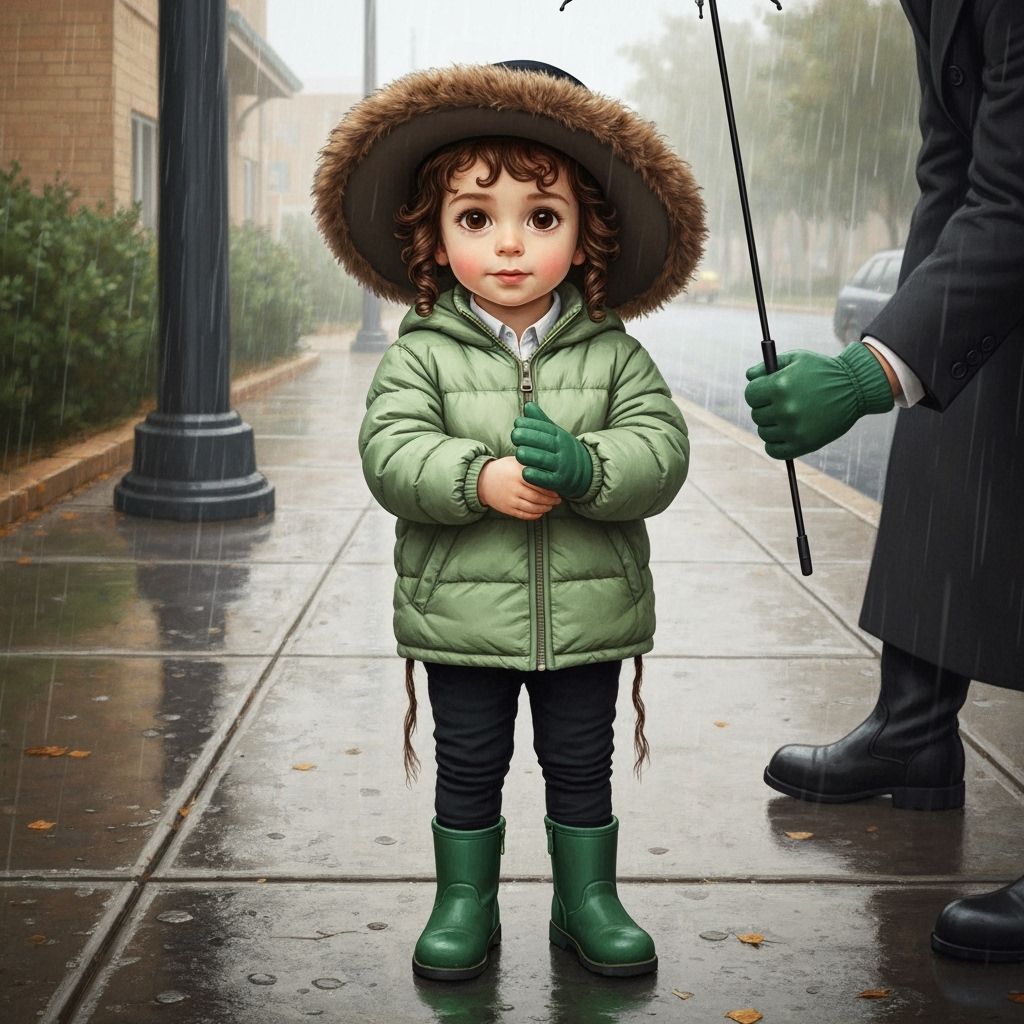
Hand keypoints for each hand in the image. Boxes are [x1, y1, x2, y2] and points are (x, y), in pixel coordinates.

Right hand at [477, 456, 561, 519]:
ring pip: (532, 508)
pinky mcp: (507, 509)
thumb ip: (531, 465)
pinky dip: (535, 515)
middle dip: (550, 500)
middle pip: (537, 498)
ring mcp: (510, 499)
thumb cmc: (504, 469)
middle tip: (558, 499)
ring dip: (545, 508)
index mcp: (518, 474)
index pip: (539, 484)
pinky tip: (541, 512)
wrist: (483, 480)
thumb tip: (553, 468)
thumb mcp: (516, 462)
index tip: (558, 490)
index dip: (550, 489)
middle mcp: (514, 487)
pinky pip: (524, 515)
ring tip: (551, 505)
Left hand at [511, 402, 593, 498]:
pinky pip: (547, 479)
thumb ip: (540, 421)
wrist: (585, 472)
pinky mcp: (560, 482)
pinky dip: (536, 476)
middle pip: (545, 442)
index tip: (517, 422)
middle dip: (529, 438)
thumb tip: (527, 405)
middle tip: (514, 435)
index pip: (546, 428)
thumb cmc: (562, 450)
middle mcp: (562, 450)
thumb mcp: (555, 434)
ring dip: (531, 456)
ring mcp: (562, 466)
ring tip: (518, 453)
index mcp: (560, 436)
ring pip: (545, 460)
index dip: (531, 424)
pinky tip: (525, 472)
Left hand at [743, 342, 893, 459]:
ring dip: (771, 425)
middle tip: (780, 403)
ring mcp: (794, 429)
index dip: (757, 391)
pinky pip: (774, 450)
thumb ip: (768, 366)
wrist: (855, 387)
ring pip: (764, 432)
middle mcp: (785, 409)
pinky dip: (774, 444)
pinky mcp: (804, 444)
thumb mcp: (797, 359)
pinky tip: (783, 433)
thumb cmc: (823, 371)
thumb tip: (749, 377)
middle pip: (756, 414)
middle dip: (765, 407)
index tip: (766, 391)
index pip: (750, 394)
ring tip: (786, 416)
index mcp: (780, 386)